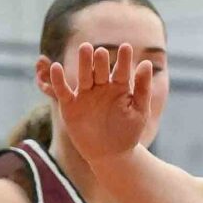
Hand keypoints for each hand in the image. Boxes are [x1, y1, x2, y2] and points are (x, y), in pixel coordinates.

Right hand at [34, 43, 154, 161]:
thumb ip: (143, 88)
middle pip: (100, 70)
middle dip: (100, 61)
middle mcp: (101, 87)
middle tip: (101, 51)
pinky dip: (58, 80)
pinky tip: (56, 68)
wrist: (111, 154)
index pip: (121, 70)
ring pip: (84, 76)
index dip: (123, 59)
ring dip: (84, 63)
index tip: (126, 47)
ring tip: (85, 48)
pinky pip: (63, 91)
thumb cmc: (128, 132)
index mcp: (119, 86)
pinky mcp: (70, 105)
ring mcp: (85, 95)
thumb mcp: (140, 111)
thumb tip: (146, 63)